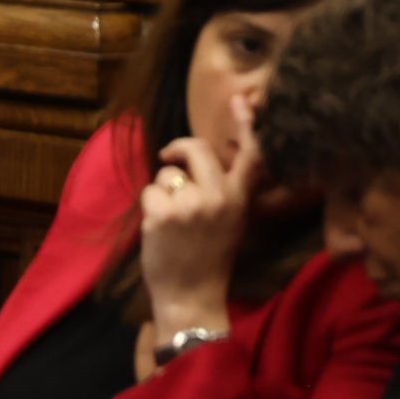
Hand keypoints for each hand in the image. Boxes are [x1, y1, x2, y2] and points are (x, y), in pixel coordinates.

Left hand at [136, 123, 253, 332]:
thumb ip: (223, 190)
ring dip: (163, 191)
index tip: (240, 100)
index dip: (245, 125)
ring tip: (172, 222)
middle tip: (169, 158)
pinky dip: (149, 208)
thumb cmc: (207, 259)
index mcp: (238, 198)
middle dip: (178, 149)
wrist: (191, 298)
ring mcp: (190, 204)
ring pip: (167, 173)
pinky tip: (159, 232)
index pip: (250, 156)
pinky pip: (149, 192)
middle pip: (196, 148)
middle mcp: (218, 196)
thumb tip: (201, 159)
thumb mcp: (231, 221)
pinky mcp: (163, 213)